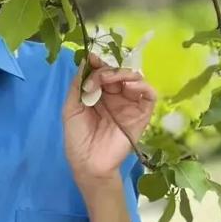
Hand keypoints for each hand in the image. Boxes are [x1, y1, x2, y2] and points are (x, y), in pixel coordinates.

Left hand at [63, 49, 156, 184]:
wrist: (88, 163)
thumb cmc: (78, 138)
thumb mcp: (71, 108)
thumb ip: (78, 85)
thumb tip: (87, 60)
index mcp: (99, 94)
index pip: (103, 71)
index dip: (100, 62)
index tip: (93, 58)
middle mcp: (115, 96)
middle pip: (118, 72)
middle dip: (108, 69)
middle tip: (100, 76)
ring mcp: (129, 104)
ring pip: (135, 79)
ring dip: (123, 73)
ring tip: (111, 79)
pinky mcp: (142, 114)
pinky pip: (149, 95)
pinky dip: (143, 86)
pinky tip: (130, 86)